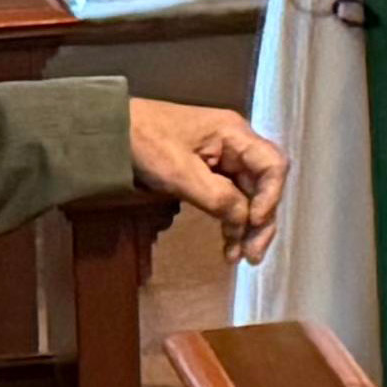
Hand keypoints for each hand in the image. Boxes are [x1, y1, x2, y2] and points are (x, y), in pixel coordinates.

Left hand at [126, 98, 287, 263]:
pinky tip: (228, 244)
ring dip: (247, 226)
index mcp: (235, 135)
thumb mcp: (179, 173)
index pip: (274, 165)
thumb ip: (216, 196)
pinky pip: (231, 197)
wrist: (112, 129)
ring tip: (239, 257)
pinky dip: (231, 221)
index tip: (253, 223)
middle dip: (261, 221)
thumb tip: (244, 221)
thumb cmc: (146, 143)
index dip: (271, 196)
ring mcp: (225, 159)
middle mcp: (237, 145)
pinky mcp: (211, 171)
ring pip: (249, 195)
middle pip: (264, 184)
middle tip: (252, 255)